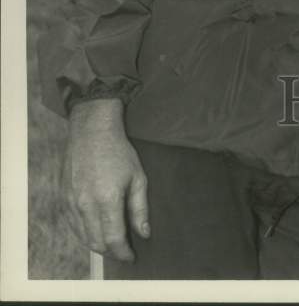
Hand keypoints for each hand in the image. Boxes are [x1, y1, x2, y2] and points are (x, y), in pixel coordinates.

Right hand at [62, 98, 149, 261]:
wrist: (91, 132)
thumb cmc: (119, 152)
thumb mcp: (137, 177)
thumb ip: (140, 208)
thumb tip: (144, 234)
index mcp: (107, 199)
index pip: (113, 239)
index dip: (123, 252)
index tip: (132, 257)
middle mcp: (85, 204)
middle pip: (96, 243)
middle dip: (111, 252)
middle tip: (123, 251)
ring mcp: (71, 203)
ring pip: (82, 238)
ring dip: (97, 245)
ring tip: (111, 244)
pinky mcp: (63, 199)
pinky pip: (72, 227)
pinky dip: (84, 235)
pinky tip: (95, 232)